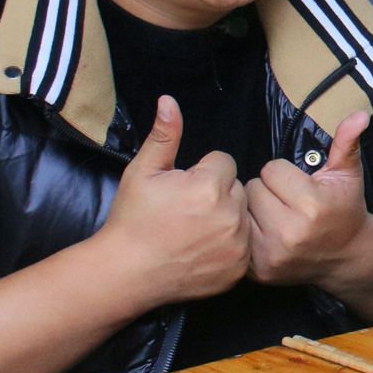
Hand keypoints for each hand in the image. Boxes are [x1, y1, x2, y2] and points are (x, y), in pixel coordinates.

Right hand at [99, 95, 248, 303]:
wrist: (127, 272)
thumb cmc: (132, 219)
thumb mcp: (142, 172)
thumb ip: (164, 136)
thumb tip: (169, 100)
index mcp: (209, 186)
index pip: (223, 162)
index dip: (201, 173)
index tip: (182, 189)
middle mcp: (230, 215)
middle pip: (237, 188)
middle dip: (217, 194)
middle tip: (188, 211)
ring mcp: (237, 245)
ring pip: (243, 216)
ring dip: (226, 218)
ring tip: (195, 230)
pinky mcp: (238, 268)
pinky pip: (245, 245)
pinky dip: (231, 246)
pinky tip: (204, 249)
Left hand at [246, 110, 372, 285]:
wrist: (347, 257)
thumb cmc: (344, 208)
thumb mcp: (348, 174)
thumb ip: (347, 142)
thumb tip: (360, 114)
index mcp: (312, 205)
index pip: (271, 169)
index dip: (285, 174)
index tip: (300, 187)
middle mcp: (290, 233)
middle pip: (252, 189)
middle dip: (267, 191)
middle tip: (287, 202)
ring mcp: (272, 255)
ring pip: (241, 211)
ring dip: (254, 210)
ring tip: (276, 217)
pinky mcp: (259, 270)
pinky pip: (237, 235)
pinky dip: (248, 233)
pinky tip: (267, 234)